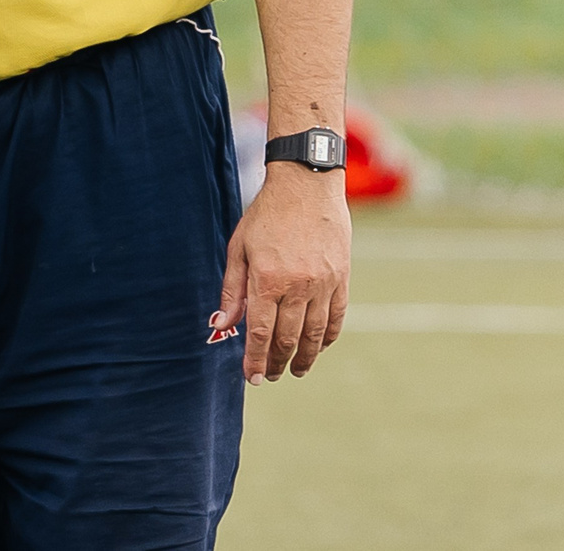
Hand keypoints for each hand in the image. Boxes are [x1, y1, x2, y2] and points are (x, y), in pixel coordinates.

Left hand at [211, 162, 350, 384]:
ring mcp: (323, 284)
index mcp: (267, 279)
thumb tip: (222, 325)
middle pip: (287, 338)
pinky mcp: (341, 278)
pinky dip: (327, 337)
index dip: (254, 359)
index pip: (259, 332)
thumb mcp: (239, 247)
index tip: (250, 378)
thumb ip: (232, 289)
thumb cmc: (266, 215)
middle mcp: (297, 286)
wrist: (306, 185)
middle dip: (277, 363)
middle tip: (269, 376)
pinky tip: (318, 347)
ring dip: (305, 358)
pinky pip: (336, 317)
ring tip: (296, 371)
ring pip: (314, 334)